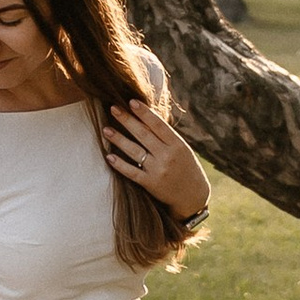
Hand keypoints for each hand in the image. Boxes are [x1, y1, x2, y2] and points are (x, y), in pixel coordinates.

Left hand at [101, 92, 210, 219]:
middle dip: (127, 120)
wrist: (193, 197)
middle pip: (143, 135)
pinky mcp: (151, 184)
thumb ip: (166, 136)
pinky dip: (120, 165)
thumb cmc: (186, 168)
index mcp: (178, 145)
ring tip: (106, 129)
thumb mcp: (182, 149)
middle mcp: (168, 156)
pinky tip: (109, 157)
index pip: (158, 125)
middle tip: (113, 108)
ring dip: (119, 140)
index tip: (131, 101)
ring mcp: (159, 171)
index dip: (144, 113)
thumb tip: (146, 117)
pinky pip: (132, 172)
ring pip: (135, 152)